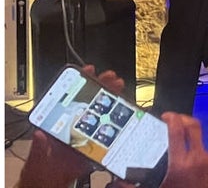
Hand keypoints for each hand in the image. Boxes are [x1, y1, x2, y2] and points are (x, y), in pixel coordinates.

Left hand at [18, 67, 123, 187]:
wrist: (50, 187)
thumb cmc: (40, 174)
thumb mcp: (37, 161)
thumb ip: (39, 149)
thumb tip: (40, 135)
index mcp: (58, 128)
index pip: (69, 102)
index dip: (78, 85)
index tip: (88, 72)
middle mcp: (73, 129)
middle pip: (89, 105)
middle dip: (101, 88)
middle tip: (111, 78)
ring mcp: (85, 138)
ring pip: (101, 116)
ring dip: (112, 102)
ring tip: (120, 88)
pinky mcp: (95, 149)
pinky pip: (109, 135)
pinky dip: (120, 125)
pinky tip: (128, 115)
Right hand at [120, 112, 207, 187]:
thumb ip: (134, 186)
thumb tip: (117, 182)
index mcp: (180, 164)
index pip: (176, 131)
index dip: (172, 118)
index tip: (167, 116)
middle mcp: (199, 158)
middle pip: (194, 127)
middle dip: (185, 121)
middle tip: (178, 123)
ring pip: (203, 149)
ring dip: (196, 155)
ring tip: (191, 172)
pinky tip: (203, 177)